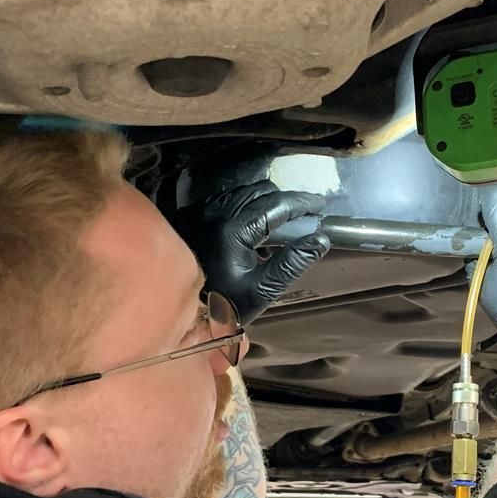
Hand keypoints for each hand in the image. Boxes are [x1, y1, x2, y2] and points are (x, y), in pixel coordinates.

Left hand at [168, 182, 329, 322]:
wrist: (177, 306)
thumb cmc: (221, 303)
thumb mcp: (262, 289)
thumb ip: (292, 263)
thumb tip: (319, 241)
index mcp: (237, 228)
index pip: (279, 204)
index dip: (303, 203)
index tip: (319, 206)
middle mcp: (219, 211)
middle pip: (262, 191)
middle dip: (286, 198)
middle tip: (304, 211)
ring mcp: (204, 210)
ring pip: (244, 191)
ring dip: (266, 198)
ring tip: (282, 214)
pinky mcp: (194, 213)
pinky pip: (227, 198)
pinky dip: (247, 202)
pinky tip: (253, 218)